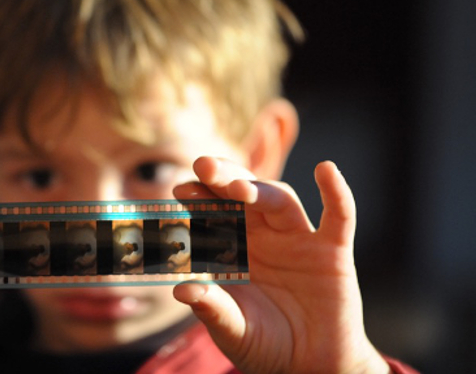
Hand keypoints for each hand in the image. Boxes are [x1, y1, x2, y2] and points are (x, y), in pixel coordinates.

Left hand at [173, 158, 390, 373]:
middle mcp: (263, 235)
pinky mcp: (333, 253)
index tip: (180, 191)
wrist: (311, 369)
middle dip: (224, 178)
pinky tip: (326, 170)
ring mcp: (299, 240)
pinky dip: (336, 193)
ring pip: (280, 200)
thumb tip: (180, 289)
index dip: (199, 197)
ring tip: (238, 187)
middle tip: (204, 166)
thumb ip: (211, 309)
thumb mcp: (232, 330)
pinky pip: (339, 217)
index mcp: (233, 246)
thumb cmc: (265, 344)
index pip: (213, 211)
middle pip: (243, 194)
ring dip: (261, 189)